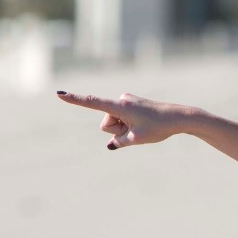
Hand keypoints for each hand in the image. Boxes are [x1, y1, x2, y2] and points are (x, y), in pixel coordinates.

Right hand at [56, 90, 202, 149]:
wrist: (179, 117)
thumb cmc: (159, 127)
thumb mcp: (137, 139)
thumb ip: (120, 141)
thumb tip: (112, 143)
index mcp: (120, 106)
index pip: (92, 103)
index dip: (74, 100)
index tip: (58, 94)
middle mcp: (120, 100)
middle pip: (107, 124)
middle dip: (118, 131)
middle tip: (138, 130)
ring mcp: (126, 101)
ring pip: (114, 122)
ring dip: (125, 129)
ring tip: (143, 127)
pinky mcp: (131, 104)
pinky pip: (122, 119)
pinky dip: (129, 125)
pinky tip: (145, 124)